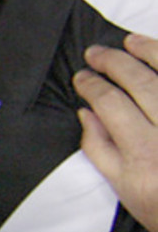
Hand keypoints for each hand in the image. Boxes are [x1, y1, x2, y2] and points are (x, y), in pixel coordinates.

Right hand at [74, 35, 157, 231]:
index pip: (112, 105)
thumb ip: (100, 150)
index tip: (82, 77)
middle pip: (142, 84)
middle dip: (114, 63)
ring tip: (130, 41)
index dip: (93, 85)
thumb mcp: (124, 190)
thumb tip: (87, 112)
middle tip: (96, 52)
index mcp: (144, 156)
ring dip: (150, 52)